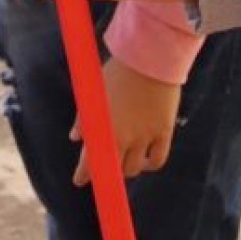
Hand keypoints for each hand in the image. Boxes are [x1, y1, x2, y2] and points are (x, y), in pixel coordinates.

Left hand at [71, 59, 180, 186]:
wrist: (150, 58)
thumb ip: (84, 118)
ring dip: (128, 168)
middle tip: (107, 166)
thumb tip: (76, 136)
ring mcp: (146, 136)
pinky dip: (151, 164)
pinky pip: (158, 159)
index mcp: (104, 129)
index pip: (92, 162)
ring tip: (126, 161)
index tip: (79, 180)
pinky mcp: (164, 131)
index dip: (84, 174)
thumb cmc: (118, 72)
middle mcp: (125, 138)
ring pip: (136, 168)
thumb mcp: (94, 92)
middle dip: (109, 170)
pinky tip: (146, 161)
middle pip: (115, 169)